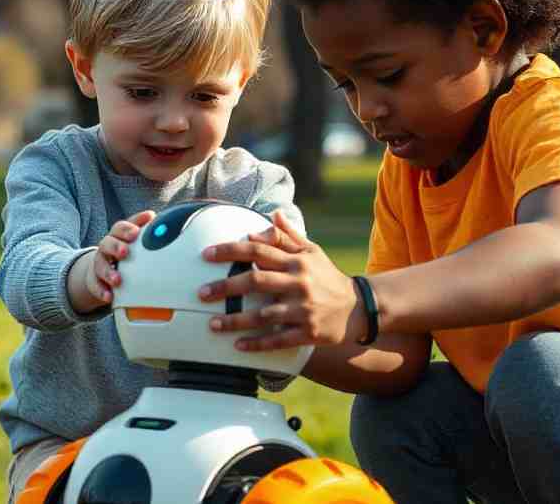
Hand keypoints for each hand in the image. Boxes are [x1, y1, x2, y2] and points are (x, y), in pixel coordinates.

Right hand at [68, 209, 155, 312]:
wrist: (102, 270)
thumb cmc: (127, 253)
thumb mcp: (138, 243)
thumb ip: (150, 235)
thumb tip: (168, 226)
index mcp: (118, 235)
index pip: (121, 227)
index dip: (128, 228)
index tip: (137, 230)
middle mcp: (107, 247)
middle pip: (108, 243)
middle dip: (116, 246)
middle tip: (125, 252)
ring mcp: (100, 263)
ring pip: (100, 265)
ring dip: (109, 272)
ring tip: (117, 280)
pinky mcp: (95, 280)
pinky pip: (95, 285)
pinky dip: (102, 291)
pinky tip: (109, 296)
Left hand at [198, 210, 367, 350]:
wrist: (358, 308)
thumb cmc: (328, 277)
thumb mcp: (313, 252)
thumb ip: (289, 236)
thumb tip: (272, 215)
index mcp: (297, 261)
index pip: (259, 250)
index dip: (231, 251)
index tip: (206, 254)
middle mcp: (299, 283)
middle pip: (256, 281)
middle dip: (225, 287)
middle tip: (200, 293)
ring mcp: (303, 309)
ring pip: (264, 315)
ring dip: (236, 320)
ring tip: (212, 324)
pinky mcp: (308, 332)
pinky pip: (278, 339)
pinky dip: (258, 343)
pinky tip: (238, 345)